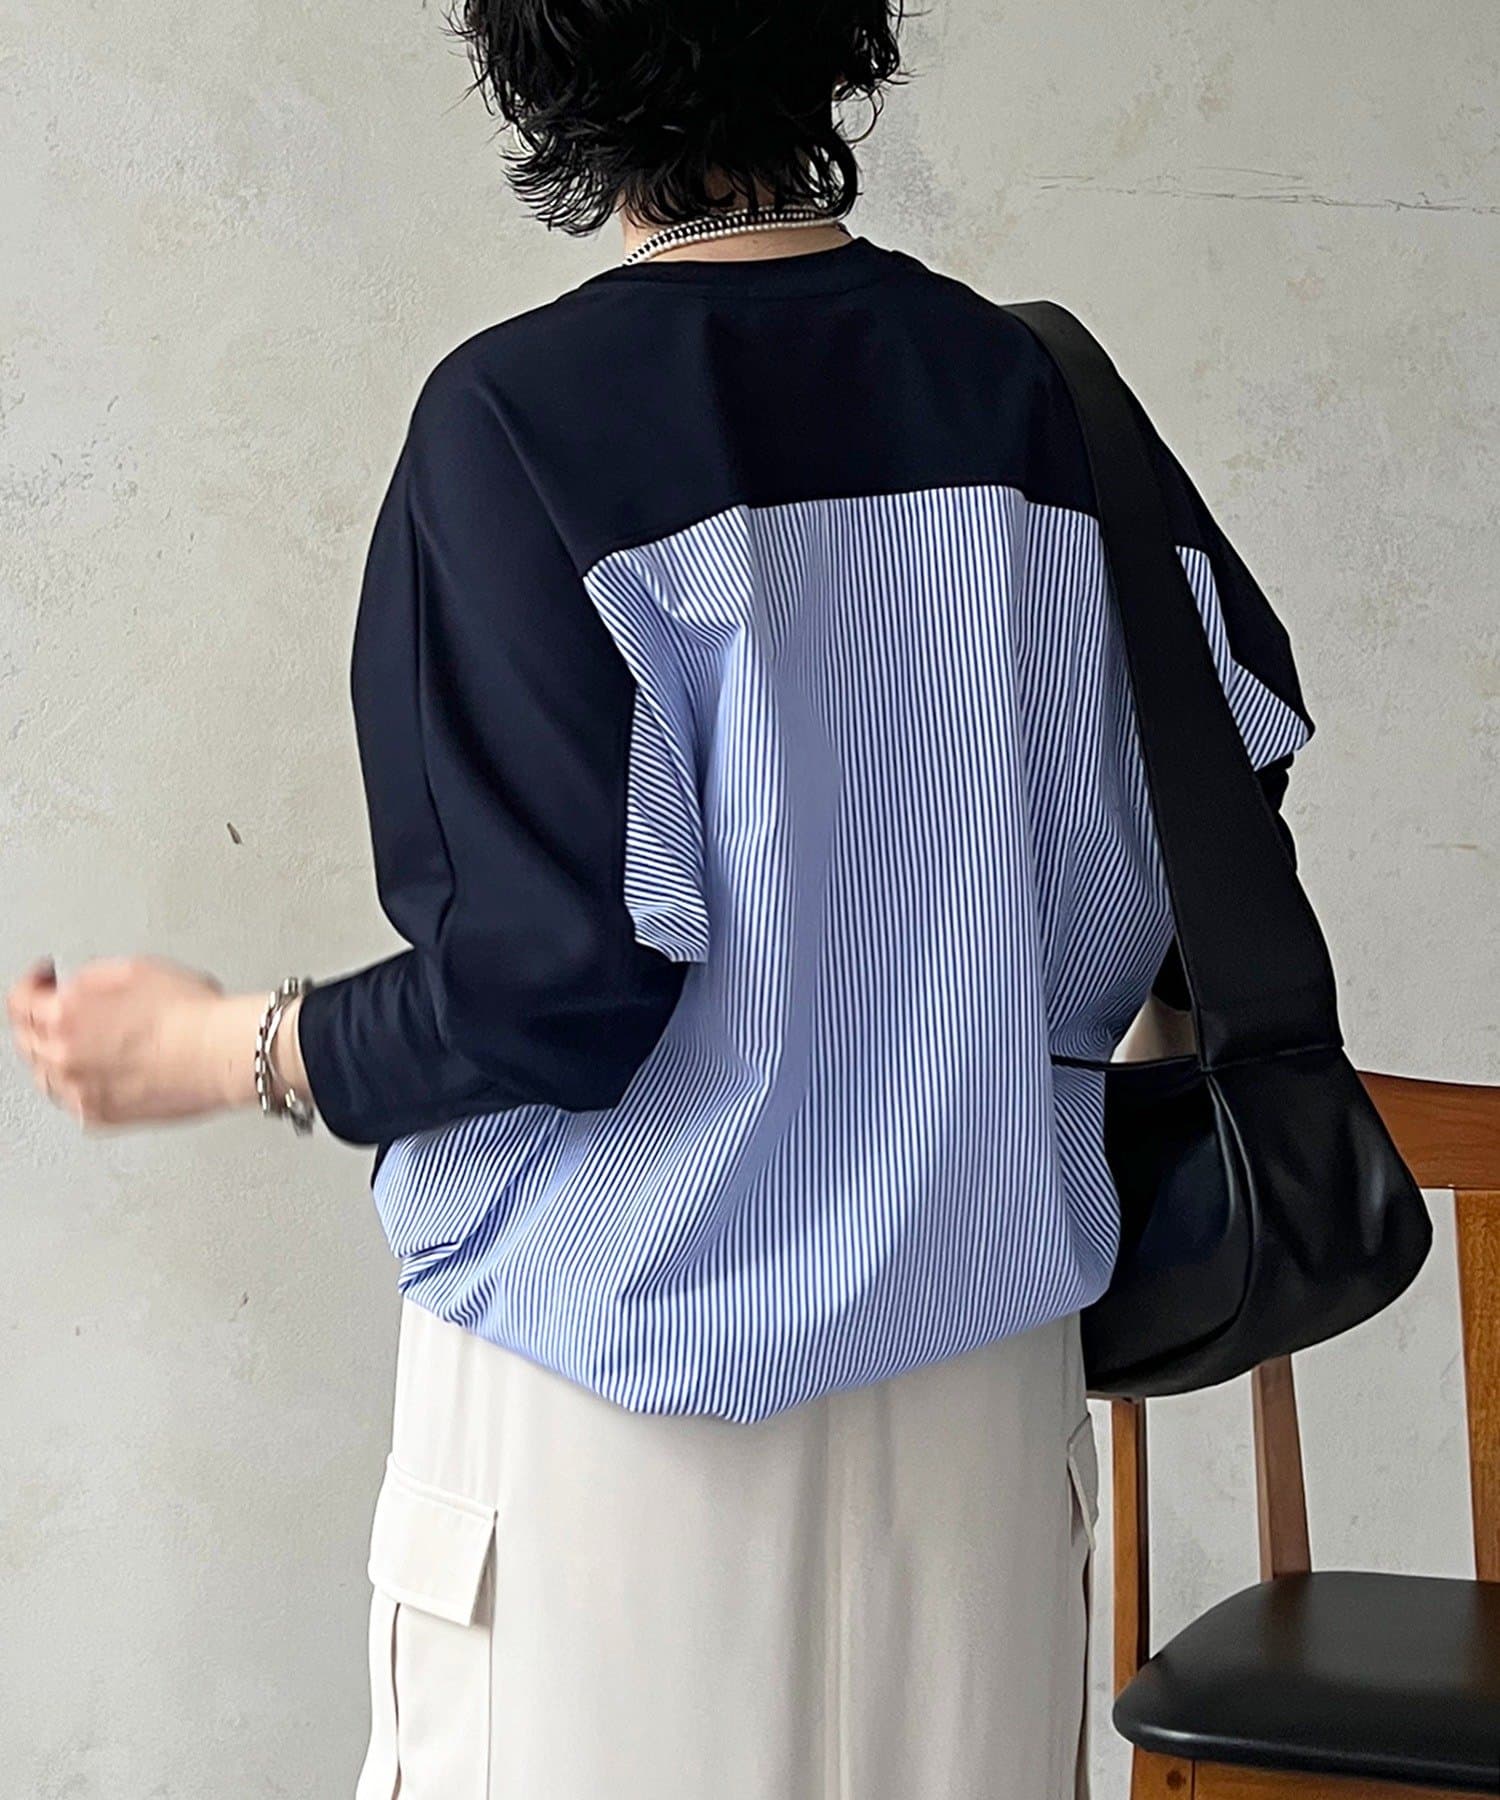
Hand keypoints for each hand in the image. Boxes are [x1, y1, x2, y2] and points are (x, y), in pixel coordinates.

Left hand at [7, 954, 239, 1128]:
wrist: (223, 1052)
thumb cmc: (193, 1013)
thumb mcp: (133, 969)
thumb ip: (87, 979)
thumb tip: (73, 985)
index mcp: (65, 1015)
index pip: (20, 1001)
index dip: (31, 984)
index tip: (43, 980)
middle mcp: (64, 1057)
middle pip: (27, 1040)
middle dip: (39, 1020)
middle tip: (57, 1010)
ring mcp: (80, 1091)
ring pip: (46, 1075)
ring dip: (54, 1055)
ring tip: (82, 1042)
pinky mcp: (102, 1115)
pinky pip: (72, 1100)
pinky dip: (77, 1085)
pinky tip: (97, 1071)